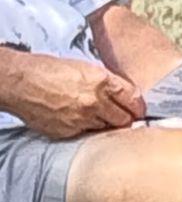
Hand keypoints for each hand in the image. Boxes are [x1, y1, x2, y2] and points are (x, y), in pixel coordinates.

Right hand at [0, 52, 144, 140]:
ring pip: (107, 128)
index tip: (139, 109)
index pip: (133, 98)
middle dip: (127, 118)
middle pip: (125, 119)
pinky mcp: (68, 132)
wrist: (21, 82)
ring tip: (103, 119)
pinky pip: (87, 134)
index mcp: (102, 80)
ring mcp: (81, 119)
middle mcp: (95, 101)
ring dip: (108, 125)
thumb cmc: (49, 69)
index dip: (138, 106)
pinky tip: (83, 122)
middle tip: (125, 117)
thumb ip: (106, 81)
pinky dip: (88, 130)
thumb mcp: (85, 67)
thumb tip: (123, 94)